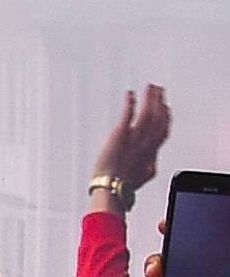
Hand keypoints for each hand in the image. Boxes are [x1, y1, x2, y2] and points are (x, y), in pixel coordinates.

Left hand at [91, 84, 169, 199]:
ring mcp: (134, 137)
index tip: (165, 107)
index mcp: (151, 153)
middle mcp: (145, 142)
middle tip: (160, 92)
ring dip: (149, 98)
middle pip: (158, 118)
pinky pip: (128, 114)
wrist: (111, 187)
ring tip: (149, 88)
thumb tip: (151, 168)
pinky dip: (130, 103)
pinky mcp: (121, 133)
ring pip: (147, 113)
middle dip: (160, 103)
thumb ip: (147, 169)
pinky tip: (130, 95)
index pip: (163, 130)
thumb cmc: (121, 186)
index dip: (165, 117)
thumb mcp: (141, 178)